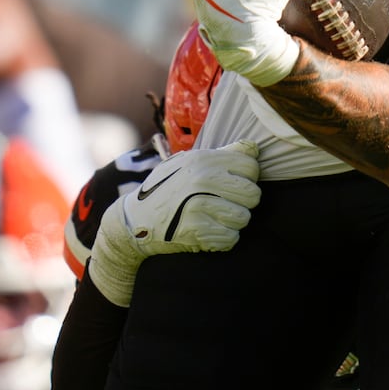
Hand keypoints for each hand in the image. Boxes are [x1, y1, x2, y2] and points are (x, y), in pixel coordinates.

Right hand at [87, 140, 261, 306]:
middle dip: (243, 203)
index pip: (252, 166)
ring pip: (243, 218)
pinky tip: (207, 232)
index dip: (245, 178)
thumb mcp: (188, 163)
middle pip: (253, 194)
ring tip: (214, 218)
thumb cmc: (167, 189)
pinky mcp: (196, 231)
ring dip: (232, 223)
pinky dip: (222, 239)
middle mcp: (203, 179)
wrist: (134, 220)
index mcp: (204, 159)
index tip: (231, 185)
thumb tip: (254, 149)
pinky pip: (230, 239)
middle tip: (225, 205)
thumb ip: (223, 155)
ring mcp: (199, 205)